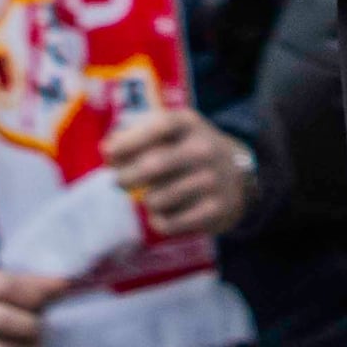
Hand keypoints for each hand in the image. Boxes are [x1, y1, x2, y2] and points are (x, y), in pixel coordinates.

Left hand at [106, 103, 257, 241]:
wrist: (239, 178)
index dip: (127, 142)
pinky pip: (168, 223)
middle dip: (126, 177)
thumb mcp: (174, 132)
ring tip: (151, 196)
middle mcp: (202, 149)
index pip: (155, 128)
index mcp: (189, 123)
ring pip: (156, 199)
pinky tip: (161, 214)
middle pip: (152, 166)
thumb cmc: (190, 151)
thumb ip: (139, 135)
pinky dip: (157, 221)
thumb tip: (107, 151)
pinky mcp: (213, 211)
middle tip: (120, 182)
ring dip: (145, 201)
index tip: (107, 155)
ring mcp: (210, 180)